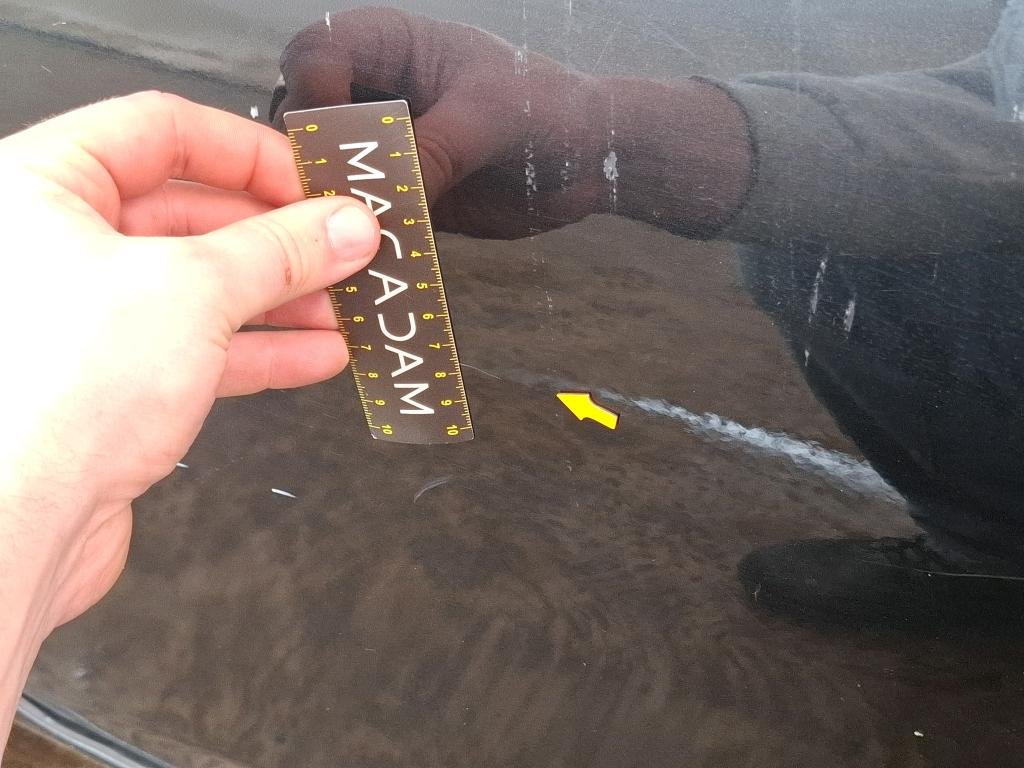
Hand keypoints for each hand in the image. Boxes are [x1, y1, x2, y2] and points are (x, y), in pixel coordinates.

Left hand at [0, 91, 378, 728]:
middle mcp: (52, 247)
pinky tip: (314, 353)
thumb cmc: (48, 397)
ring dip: (280, 298)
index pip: (162, 132)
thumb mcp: (194, 290)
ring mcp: (83, 319)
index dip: (248, 152)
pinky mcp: (108, 383)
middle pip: (189, 214)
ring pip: (199, 287)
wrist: (13, 525)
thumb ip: (280, 249)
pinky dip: (259, 348)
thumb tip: (341, 225)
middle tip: (342, 248)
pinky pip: (196, 346)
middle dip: (278, 237)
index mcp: (39, 187)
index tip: (313, 181)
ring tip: (343, 305)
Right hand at [272, 8, 612, 238]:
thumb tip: (378, 198)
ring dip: (330, 203)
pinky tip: (371, 258)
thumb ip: (434, 149)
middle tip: (335, 196)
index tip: (338, 136)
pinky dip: (361, 238)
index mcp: (391, 47)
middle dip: (310, 156)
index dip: (313, 91)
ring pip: (324, 171)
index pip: (317, 53)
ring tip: (350, 233)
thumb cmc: (549, 109)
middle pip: (302, 115)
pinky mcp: (402, 199)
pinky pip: (365, 218)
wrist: (590, 161)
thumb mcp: (491, 117)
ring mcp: (385, 150)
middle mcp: (376, 96)